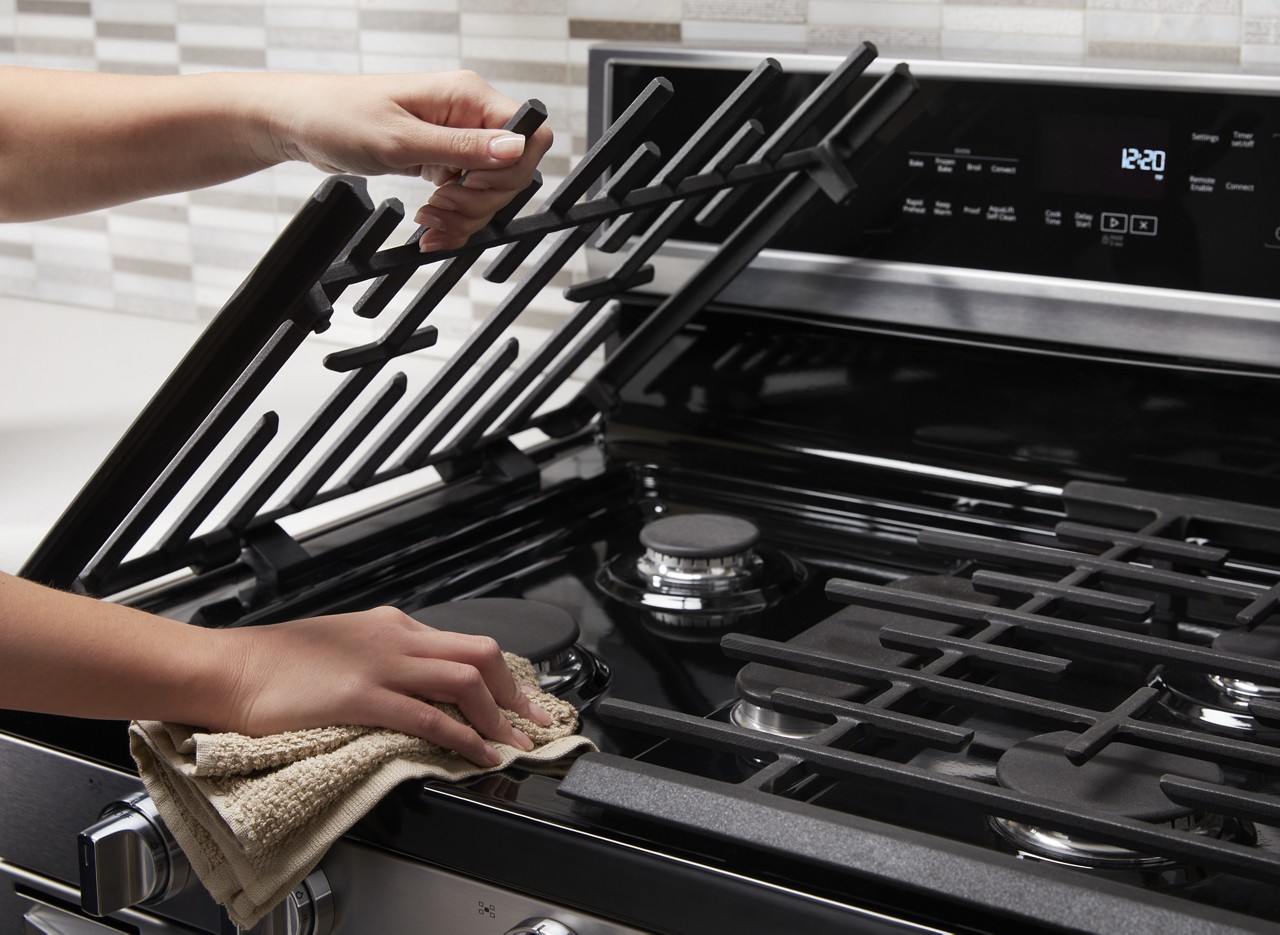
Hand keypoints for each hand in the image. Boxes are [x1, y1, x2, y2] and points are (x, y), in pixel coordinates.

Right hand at [214, 606, 554, 766]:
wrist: (230, 668)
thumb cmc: (278, 664)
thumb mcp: (345, 648)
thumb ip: (384, 659)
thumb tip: (417, 685)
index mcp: (393, 626)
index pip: (465, 644)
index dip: (502, 677)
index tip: (521, 702)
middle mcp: (396, 637)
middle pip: (479, 655)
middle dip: (516, 693)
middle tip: (536, 723)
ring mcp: (381, 664)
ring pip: (464, 680)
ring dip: (498, 716)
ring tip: (514, 744)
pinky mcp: (361, 695)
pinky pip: (428, 715)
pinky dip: (463, 736)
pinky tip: (478, 754)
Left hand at [261, 70, 552, 251]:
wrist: (299, 123)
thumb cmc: (339, 116)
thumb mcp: (403, 140)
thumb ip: (464, 148)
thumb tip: (517, 147)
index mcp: (467, 95)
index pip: (528, 134)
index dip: (511, 172)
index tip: (473, 188)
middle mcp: (468, 113)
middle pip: (511, 171)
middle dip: (481, 202)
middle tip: (441, 209)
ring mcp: (456, 137)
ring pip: (490, 190)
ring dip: (464, 215)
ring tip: (429, 221)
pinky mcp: (441, 157)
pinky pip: (465, 195)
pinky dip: (452, 217)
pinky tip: (431, 226)